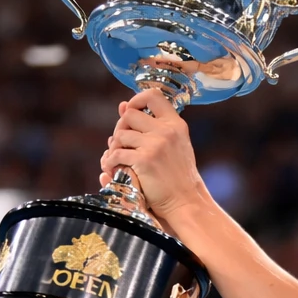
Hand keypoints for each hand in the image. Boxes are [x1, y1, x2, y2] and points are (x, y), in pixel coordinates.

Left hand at [99, 88, 209, 221]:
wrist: (186, 202)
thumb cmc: (178, 177)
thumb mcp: (174, 145)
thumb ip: (153, 126)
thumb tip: (122, 105)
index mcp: (176, 125)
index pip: (153, 96)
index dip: (136, 100)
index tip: (130, 111)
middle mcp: (167, 131)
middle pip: (130, 115)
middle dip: (121, 128)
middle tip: (122, 144)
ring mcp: (156, 145)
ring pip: (120, 134)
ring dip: (114, 147)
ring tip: (117, 159)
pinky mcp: (144, 160)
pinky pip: (116, 154)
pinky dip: (110, 161)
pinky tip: (112, 168)